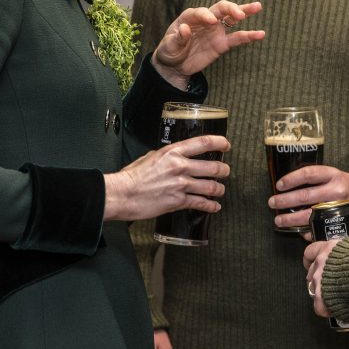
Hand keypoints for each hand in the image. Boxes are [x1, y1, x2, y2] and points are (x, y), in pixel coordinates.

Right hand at [103, 134, 229, 220]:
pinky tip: (214, 206)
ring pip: (211, 186)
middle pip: (213, 166)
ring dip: (219, 189)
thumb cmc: (132, 176)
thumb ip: (166, 156)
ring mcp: (180, 184)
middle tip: (226, 171)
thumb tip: (175, 156)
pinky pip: (201, 203)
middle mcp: (180, 166)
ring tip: (220, 190)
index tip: (226, 145)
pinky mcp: (178, 201)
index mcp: (172, 152)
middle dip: (224, 170)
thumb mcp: (150, 156)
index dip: (219, 143)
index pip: (203, 142)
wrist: (122, 194)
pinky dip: (211, 205)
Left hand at [153, 1, 263, 88]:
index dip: (206, 15)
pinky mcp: (222, 43)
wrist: (174, 66)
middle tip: (239, 14)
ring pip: (232, 18)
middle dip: (230, 8)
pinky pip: (237, 38)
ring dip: (244, 11)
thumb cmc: (169, 51)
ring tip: (258, 6)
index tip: (212, 21)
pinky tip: (260, 34)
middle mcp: (205, 20)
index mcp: (190, 17)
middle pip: (220, 8)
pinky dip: (249, 36)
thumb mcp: (168, 46)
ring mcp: (215, 31)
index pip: (201, 12)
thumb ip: (177, 38)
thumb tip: (185, 29)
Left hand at [268, 166, 348, 233]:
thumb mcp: (331, 175)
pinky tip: (298, 232)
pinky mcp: (341, 221)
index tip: (278, 185)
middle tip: (272, 203)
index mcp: (333, 174)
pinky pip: (320, 228)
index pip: (308, 174)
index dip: (291, 179)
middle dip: (285, 201)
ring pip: (310, 214)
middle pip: (306, 195)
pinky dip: (307, 231)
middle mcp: (337, 190)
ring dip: (291, 218)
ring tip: (278, 220)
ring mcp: (339, 206)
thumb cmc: (341, 184)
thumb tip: (286, 187)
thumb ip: (313, 179)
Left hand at [303, 240, 336, 317]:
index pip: (310, 252)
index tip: (313, 263)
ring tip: (336, 296)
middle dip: (319, 278)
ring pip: (313, 289)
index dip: (312, 259)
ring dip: (322, 292)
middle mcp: (320, 264)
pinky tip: (337, 308)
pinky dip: (327, 309)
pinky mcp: (321, 299)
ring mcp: (319, 282)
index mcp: (328, 249)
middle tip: (331, 283)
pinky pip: (319, 307)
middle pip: (312, 272)